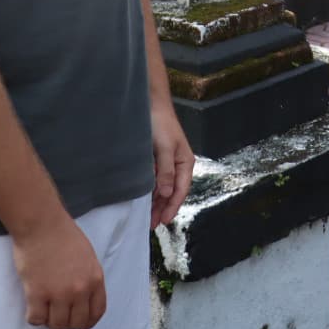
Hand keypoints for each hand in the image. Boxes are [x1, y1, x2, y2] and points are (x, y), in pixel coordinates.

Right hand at [11, 216, 105, 328]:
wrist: (41, 223)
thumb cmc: (62, 234)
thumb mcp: (87, 256)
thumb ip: (88, 277)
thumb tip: (83, 297)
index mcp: (95, 279)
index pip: (96, 313)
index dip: (86, 321)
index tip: (77, 320)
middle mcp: (80, 290)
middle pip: (77, 323)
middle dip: (67, 322)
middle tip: (57, 313)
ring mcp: (59, 293)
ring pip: (57, 324)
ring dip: (49, 320)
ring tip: (44, 308)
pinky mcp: (37, 294)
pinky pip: (36, 319)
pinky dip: (34, 316)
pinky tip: (32, 305)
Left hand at [150, 100, 193, 226]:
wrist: (150, 104)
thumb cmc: (161, 124)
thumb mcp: (165, 148)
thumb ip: (166, 171)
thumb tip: (167, 194)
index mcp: (185, 163)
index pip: (181, 190)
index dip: (173, 207)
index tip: (163, 221)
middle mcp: (178, 165)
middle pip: (172, 192)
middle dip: (163, 209)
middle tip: (152, 224)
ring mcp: (167, 163)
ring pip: (163, 188)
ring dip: (156, 202)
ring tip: (147, 217)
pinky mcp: (156, 160)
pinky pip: (155, 180)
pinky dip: (150, 191)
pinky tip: (143, 199)